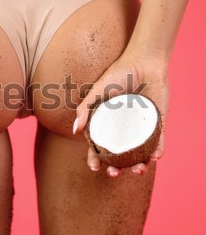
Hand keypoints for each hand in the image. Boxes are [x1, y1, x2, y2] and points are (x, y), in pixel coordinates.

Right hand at [74, 51, 168, 177]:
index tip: (95, 167)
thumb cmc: (118, 74)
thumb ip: (85, 108)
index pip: (100, 147)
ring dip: (139, 166)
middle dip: (116, 169)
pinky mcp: (158, 123)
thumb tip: (75, 131)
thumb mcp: (98, 90)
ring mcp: (141, 127)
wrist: (144, 61)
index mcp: (108, 124)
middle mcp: (124, 129)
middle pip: (119, 156)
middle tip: (114, 173)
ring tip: (138, 170)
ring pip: (140, 154)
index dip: (95, 159)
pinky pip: (159, 141)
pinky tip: (156, 157)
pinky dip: (158, 151)